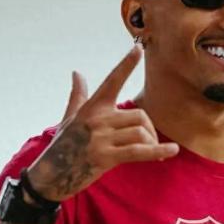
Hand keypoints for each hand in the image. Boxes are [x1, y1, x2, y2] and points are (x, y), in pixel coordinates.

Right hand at [26, 44, 178, 201]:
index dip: (126, 64)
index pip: (112, 80)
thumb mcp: (69, 117)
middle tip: (150, 141)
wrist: (51, 175)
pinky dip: (158, 152)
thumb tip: (76, 72)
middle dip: (150, 129)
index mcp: (92, 107)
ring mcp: (101, 138)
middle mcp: (98, 119)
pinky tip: (172, 151)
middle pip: (140, 115)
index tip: (138, 49)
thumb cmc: (62, 145)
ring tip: (151, 151)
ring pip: (140, 132)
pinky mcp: (106, 157)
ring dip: (152, 143)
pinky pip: (138, 152)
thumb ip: (78, 95)